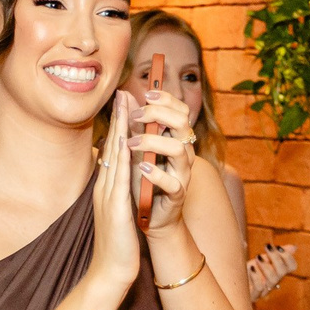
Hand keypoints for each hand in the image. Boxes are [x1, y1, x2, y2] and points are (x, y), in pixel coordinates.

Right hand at [88, 89, 142, 296]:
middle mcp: (104, 188)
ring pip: (113, 158)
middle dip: (117, 119)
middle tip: (120, 92)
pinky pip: (118, 180)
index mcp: (105, 188)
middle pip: (110, 147)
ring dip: (118, 131)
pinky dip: (122, 159)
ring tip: (124, 107)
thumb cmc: (117, 244)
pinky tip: (127, 143)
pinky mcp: (115, 210)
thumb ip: (119, 192)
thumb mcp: (117, 212)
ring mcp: (107, 198)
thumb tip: (123, 177)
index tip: (122, 104)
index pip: (111, 151)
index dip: (117, 126)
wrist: (110, 271)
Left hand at [131, 88, 196, 229]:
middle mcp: (184, 153)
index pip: (180, 110)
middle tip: (135, 116)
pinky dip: (156, 174)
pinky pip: (173, 182)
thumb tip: (125, 94)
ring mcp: (182, 173)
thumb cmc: (144, 180)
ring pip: (179, 150)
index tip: (146, 94)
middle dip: (158, 114)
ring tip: (131, 143)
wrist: (150, 215)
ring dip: (153, 142)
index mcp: (177, 139)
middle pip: (182, 123)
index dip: (166, 99)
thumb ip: (134, 123)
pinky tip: (142, 168)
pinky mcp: (177, 194)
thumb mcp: (137, 148)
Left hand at [247, 243, 296, 300]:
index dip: (288, 257)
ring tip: (257, 257)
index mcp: (277, 272)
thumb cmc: (248, 271)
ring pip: (272, 279)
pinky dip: (256, 277)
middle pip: (282, 272)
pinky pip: (259, 287)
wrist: (232, 283)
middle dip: (276, 257)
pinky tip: (251, 268)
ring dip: (266, 266)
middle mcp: (273, 282)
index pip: (291, 266)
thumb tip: (294, 247)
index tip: (278, 247)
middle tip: (267, 246)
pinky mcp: (253, 295)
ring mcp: (264, 290)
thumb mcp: (262, 260)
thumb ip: (275, 254)